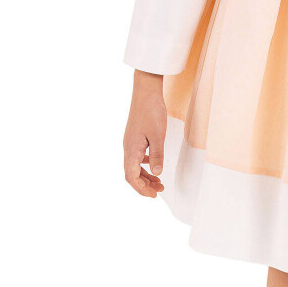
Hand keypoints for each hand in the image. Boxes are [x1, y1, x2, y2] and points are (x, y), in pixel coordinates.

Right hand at [123, 69, 166, 196]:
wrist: (146, 91)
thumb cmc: (151, 111)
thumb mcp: (158, 135)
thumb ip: (157, 155)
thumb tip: (157, 173)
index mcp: (131, 149)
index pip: (131, 177)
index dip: (141, 189)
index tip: (154, 195)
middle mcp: (128, 147)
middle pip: (132, 174)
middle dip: (144, 185)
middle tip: (160, 190)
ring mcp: (131, 141)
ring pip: (135, 165)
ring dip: (145, 175)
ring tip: (159, 181)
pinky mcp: (135, 136)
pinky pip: (137, 156)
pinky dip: (145, 164)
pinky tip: (154, 164)